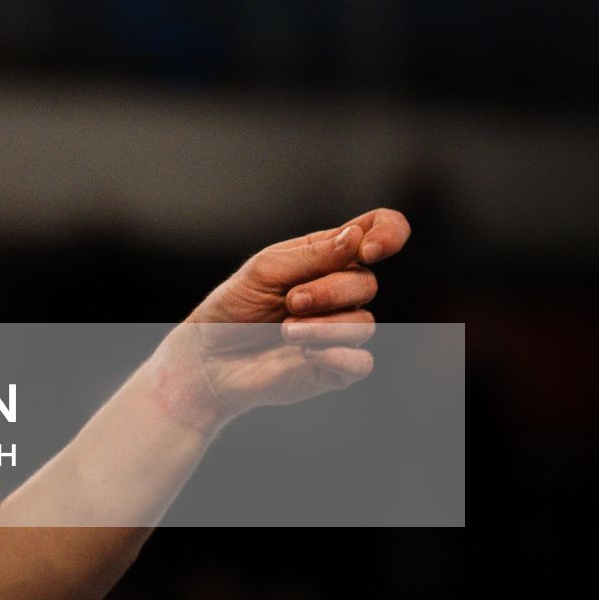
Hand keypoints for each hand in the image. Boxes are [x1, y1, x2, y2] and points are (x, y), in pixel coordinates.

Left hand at [167, 208, 409, 425]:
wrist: (210, 357)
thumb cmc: (235, 307)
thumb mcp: (266, 270)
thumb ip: (313, 255)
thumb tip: (357, 237)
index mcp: (328, 256)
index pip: (379, 231)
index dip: (388, 234)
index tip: (367, 250)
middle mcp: (341, 291)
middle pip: (367, 283)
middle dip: (328, 291)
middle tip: (290, 301)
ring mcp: (340, 331)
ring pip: (364, 323)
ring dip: (323, 327)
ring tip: (285, 330)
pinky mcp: (336, 368)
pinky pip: (361, 362)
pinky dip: (336, 355)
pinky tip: (306, 355)